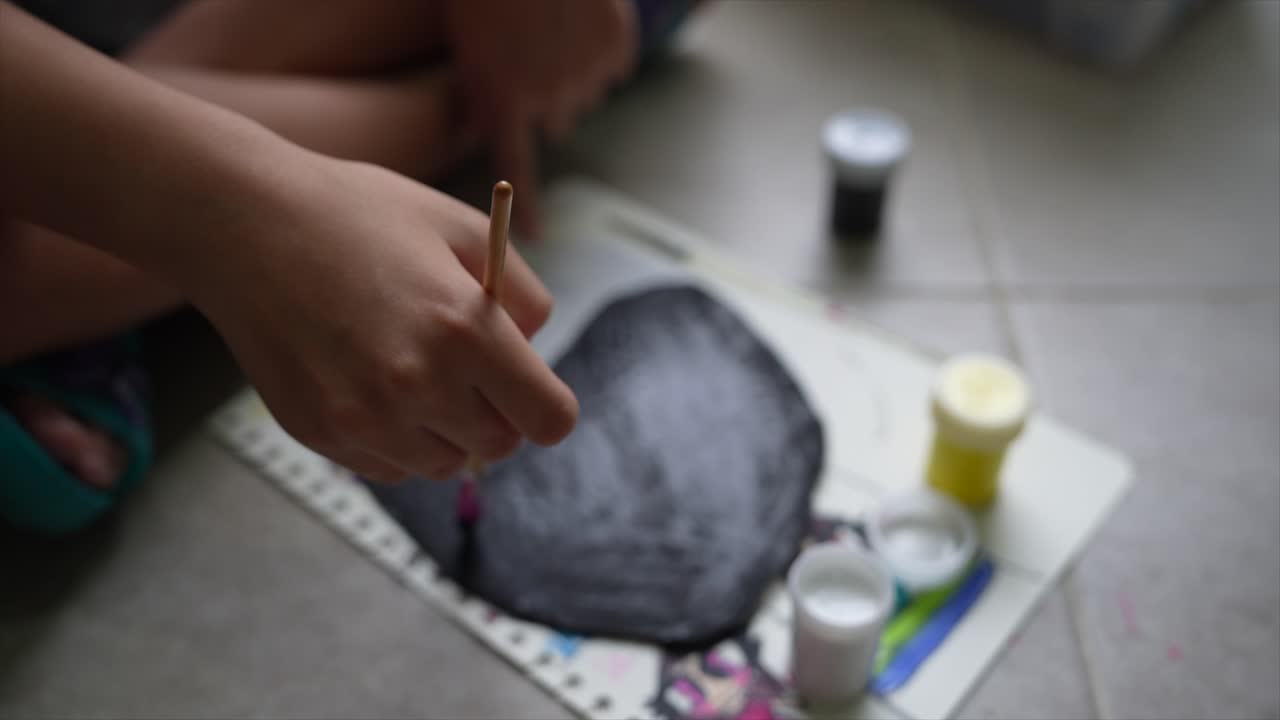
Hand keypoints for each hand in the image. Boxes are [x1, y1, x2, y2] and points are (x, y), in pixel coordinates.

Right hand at [187, 152, 578, 482]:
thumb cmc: (359, 215)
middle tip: (464, 368)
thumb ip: (522, 293)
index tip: (526, 385)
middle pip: (500, 446)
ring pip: (444, 465)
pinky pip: (389, 467)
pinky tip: (369, 384)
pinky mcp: (321, 434)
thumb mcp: (460, 227)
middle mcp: (418, 386)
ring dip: (444, 431)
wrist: (243, 224)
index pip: (549, 419)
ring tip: (411, 371)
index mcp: (465, 332)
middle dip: (495, 413)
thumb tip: (534, 350)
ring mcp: (364, 418)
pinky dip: (395, 441)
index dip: (545, 404)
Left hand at [444, 0, 637, 237]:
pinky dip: (599, 51)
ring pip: (584, 93)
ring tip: (551, 33)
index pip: (516, 169)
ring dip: (572, 76)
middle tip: (533, 63)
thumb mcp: (467, 45)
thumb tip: (488, 126)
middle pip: (555, 123)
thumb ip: (481, 90)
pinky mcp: (615, 46)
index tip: (537, 234)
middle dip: (546, 103)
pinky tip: (579, 21)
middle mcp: (549, 98)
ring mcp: (587, 73)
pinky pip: (611, 65)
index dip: (528, 205)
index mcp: (504, 100)